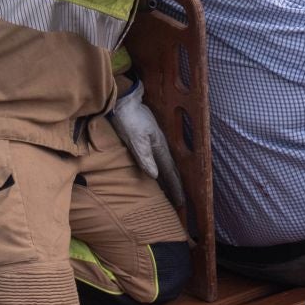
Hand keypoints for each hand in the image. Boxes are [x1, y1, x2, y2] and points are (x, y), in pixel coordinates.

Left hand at [111, 81, 186, 211]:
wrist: (123, 101)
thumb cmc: (129, 120)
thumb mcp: (135, 139)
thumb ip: (145, 157)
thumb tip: (156, 177)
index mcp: (160, 147)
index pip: (171, 172)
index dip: (176, 187)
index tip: (181, 203)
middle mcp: (160, 146)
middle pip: (171, 169)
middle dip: (176, 185)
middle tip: (180, 201)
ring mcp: (155, 142)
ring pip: (166, 164)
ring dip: (170, 178)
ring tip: (172, 191)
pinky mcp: (148, 139)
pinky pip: (158, 159)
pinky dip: (162, 169)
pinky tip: (158, 172)